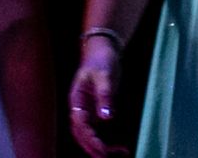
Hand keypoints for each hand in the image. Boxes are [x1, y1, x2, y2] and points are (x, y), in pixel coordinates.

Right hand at [68, 38, 126, 156]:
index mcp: (76, 101)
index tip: (102, 150)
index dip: (90, 139)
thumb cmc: (101, 59)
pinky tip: (120, 148)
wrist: (102, 50)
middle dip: (94, 149)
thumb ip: (105, 95)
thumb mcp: (104, 74)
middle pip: (82, 135)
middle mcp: (79, 110)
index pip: (80, 126)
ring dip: (101, 148)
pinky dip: (107, 142)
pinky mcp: (96, 113)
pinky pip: (99, 132)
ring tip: (119, 154)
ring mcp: (87, 113)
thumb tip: (106, 117)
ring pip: (90, 137)